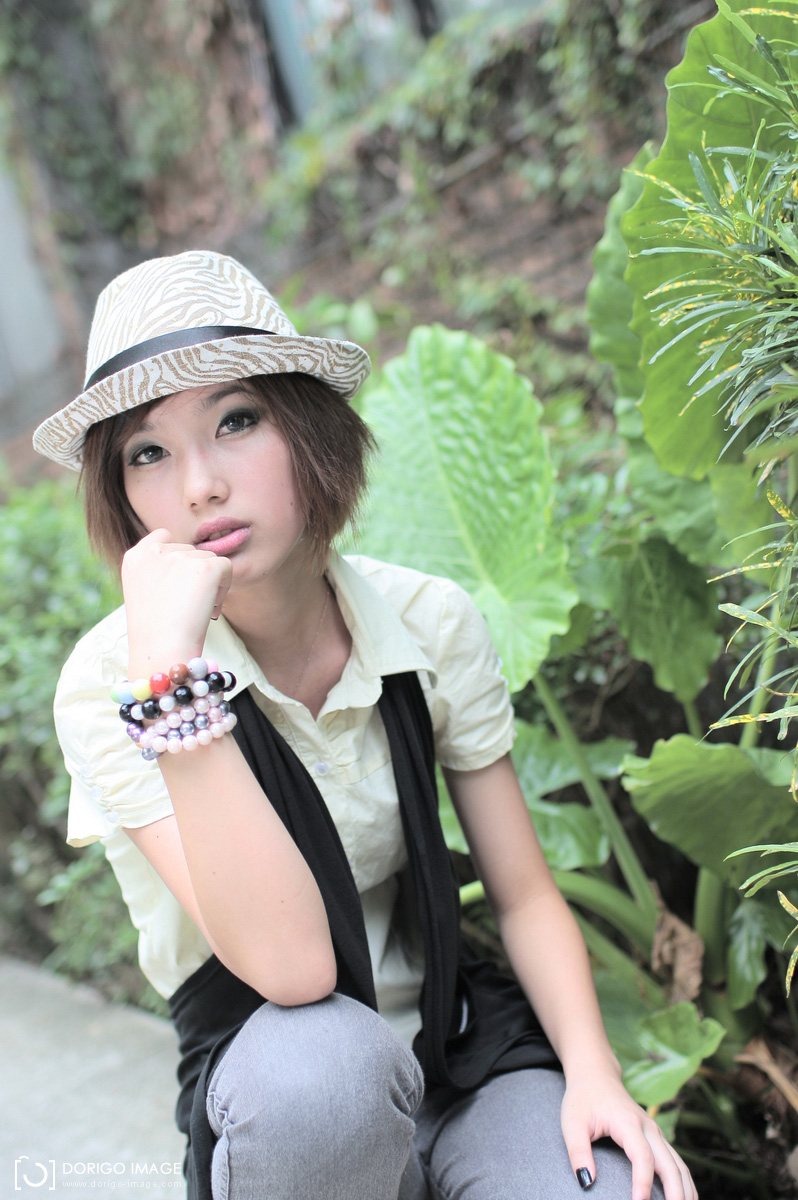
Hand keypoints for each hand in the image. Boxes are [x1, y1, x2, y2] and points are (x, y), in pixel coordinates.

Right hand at [122, 528, 232, 676]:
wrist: (162, 653)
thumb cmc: (155, 636)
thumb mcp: (145, 595)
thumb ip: (160, 572)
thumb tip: (192, 564)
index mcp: (135, 558)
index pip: (163, 536)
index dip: (177, 558)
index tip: (179, 584)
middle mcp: (155, 552)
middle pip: (190, 550)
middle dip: (194, 575)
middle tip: (187, 608)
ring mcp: (180, 557)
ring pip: (209, 559)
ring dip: (209, 583)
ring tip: (196, 611)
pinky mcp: (205, 567)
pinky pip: (226, 567)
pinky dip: (224, 588)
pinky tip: (210, 609)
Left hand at [560, 1072, 696, 1199]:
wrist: (596, 1075)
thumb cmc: (583, 1099)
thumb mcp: (571, 1123)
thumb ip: (578, 1153)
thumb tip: (586, 1182)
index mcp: (627, 1122)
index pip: (642, 1156)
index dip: (643, 1182)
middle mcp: (648, 1127)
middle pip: (670, 1164)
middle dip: (675, 1193)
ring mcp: (655, 1132)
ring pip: (679, 1165)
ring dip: (685, 1190)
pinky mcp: (657, 1137)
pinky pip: (677, 1162)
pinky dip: (684, 1182)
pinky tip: (686, 1198)